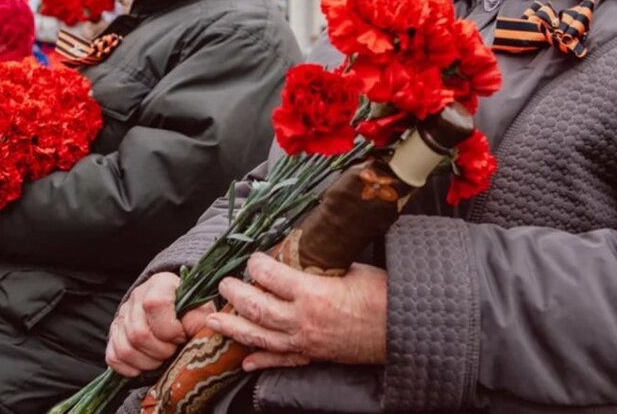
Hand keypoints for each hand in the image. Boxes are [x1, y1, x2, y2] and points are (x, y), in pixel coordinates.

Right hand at [106, 272, 215, 376]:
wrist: (177, 308)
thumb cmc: (190, 309)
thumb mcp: (201, 308)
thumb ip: (199, 318)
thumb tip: (190, 330)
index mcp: (159, 284)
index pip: (154, 305)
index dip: (170, 329)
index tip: (182, 336)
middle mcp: (136, 297)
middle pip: (139, 334)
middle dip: (161, 351)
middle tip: (174, 350)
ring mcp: (122, 316)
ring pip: (125, 349)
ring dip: (148, 362)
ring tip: (163, 357)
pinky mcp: (114, 334)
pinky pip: (114, 357)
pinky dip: (131, 368)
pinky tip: (147, 363)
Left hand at [208, 253, 387, 371]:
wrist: (402, 329)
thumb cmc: (382, 295)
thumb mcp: (351, 268)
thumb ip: (323, 265)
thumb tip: (303, 254)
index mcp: (312, 293)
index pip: (270, 276)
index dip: (256, 265)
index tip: (252, 258)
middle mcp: (303, 320)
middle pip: (257, 308)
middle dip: (235, 295)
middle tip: (223, 285)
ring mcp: (306, 342)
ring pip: (260, 336)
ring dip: (234, 328)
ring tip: (213, 321)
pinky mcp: (313, 356)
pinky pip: (282, 361)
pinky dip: (262, 361)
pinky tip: (246, 362)